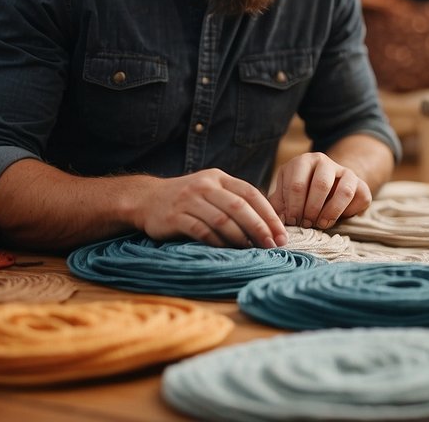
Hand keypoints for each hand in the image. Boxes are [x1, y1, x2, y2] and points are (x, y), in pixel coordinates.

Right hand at [133, 169, 286, 248]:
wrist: (147, 199)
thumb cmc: (188, 199)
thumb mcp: (211, 190)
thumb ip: (234, 200)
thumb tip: (268, 225)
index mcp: (219, 178)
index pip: (251, 193)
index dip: (269, 214)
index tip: (282, 233)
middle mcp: (205, 185)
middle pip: (239, 207)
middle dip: (259, 227)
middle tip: (272, 245)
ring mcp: (189, 200)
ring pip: (221, 219)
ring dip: (240, 237)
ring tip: (252, 250)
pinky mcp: (175, 216)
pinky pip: (201, 230)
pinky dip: (216, 242)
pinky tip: (227, 251)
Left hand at [268, 152, 371, 230]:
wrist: (327, 188)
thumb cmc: (301, 195)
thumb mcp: (286, 196)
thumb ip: (279, 205)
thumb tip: (278, 220)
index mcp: (303, 161)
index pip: (297, 184)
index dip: (294, 207)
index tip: (292, 222)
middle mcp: (324, 162)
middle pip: (321, 185)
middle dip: (312, 209)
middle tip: (306, 224)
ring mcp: (345, 171)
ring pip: (343, 191)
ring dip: (331, 212)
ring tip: (320, 224)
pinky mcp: (361, 184)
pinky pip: (358, 198)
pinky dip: (347, 213)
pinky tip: (335, 219)